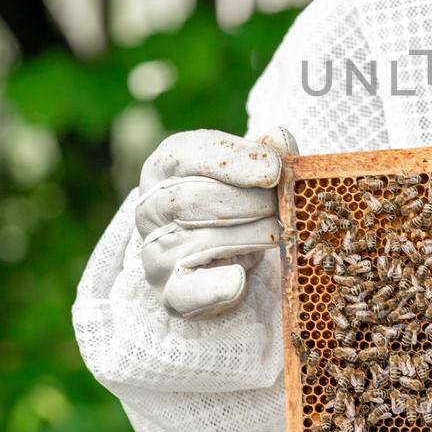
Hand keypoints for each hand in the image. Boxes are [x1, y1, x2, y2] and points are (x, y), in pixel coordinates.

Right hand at [135, 126, 297, 318]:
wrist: (218, 260)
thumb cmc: (234, 205)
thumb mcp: (250, 173)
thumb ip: (266, 153)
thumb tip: (280, 138)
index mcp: (162, 168)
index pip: (187, 154)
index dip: (234, 160)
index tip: (274, 169)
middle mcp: (149, 209)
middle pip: (193, 197)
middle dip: (249, 200)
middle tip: (281, 205)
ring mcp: (156, 252)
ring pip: (203, 239)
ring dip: (253, 235)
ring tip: (280, 231)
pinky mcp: (170, 292)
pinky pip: (188, 292)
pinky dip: (215, 287)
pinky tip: (239, 278)